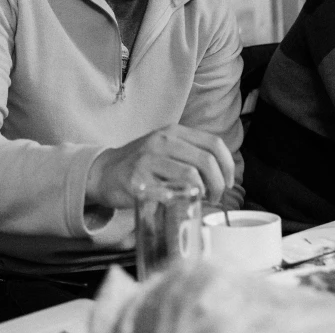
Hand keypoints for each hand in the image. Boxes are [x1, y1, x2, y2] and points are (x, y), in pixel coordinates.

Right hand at [86, 125, 234, 208]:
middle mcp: (162, 140)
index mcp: (174, 131)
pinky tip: (178, 203)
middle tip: (215, 197)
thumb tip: (223, 173)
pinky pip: (165, 191)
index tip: (229, 182)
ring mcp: (148, 159)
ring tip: (199, 200)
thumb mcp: (167, 149)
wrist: (105, 172)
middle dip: (219, 184)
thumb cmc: (142, 164)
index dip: (228, 164)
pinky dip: (177, 199)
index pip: (214, 143)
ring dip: (202, 193)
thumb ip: (190, 154)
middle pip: (206, 161)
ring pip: (190, 175)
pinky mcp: (137, 179)